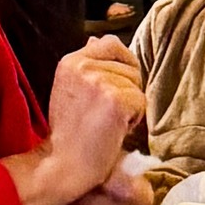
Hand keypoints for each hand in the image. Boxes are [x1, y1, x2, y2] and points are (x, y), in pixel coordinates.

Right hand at [45, 35, 144, 195]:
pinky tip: (114, 130)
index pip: (111, 42)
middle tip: (104, 114)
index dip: (122, 63)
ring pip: (137, 85)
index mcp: (70, 61)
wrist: (63, 165)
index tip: (114, 87)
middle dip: (127, 89)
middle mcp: (83, 65)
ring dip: (130, 106)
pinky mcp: (116, 99)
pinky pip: (142, 102)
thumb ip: (86, 64)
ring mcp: (100, 81)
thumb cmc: (69, 134)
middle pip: (130, 66)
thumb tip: (97, 39)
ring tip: (107, 122)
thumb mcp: (70, 90)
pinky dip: (134, 120)